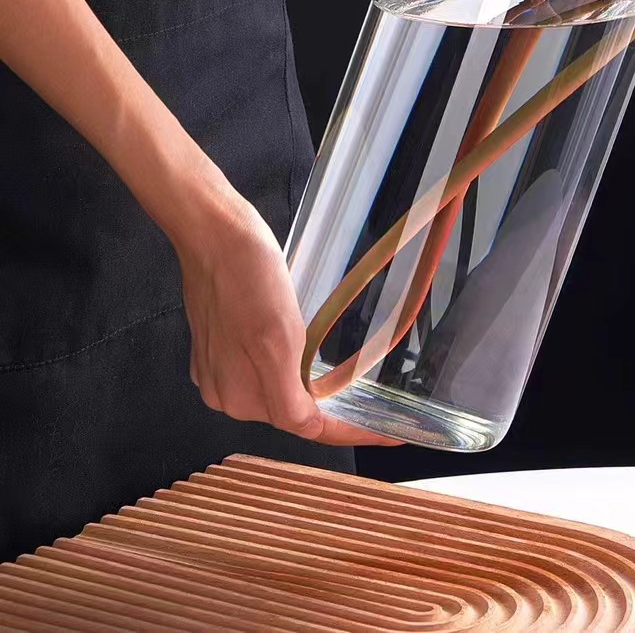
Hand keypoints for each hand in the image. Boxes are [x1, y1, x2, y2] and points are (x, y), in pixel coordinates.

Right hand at [176, 188, 400, 447]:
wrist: (214, 231)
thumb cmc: (245, 275)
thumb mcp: (276, 338)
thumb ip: (288, 393)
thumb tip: (305, 426)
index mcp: (242, 397)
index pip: (308, 426)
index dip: (351, 430)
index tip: (389, 433)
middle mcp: (227, 392)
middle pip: (293, 409)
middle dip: (330, 403)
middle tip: (373, 397)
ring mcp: (221, 369)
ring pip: (280, 387)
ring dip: (308, 380)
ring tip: (346, 371)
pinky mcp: (220, 345)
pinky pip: (264, 365)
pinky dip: (288, 361)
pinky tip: (305, 343)